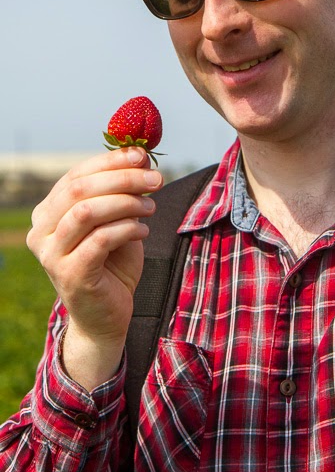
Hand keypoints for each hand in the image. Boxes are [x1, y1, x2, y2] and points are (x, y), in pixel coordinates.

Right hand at [27, 146, 162, 388]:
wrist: (106, 316)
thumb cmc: (112, 263)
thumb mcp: (116, 220)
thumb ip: (120, 191)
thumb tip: (139, 155)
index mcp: (47, 211)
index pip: (76, 174)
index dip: (110, 161)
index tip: (142, 156)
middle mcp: (40, 231)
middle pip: (80, 189)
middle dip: (123, 178)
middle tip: (156, 179)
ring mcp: (51, 254)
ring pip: (87, 211)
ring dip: (126, 203)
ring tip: (151, 206)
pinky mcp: (69, 274)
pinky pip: (100, 239)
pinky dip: (127, 228)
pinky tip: (143, 230)